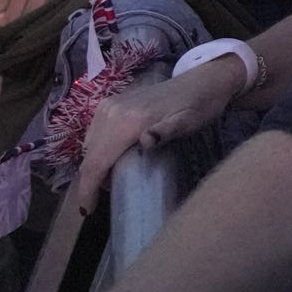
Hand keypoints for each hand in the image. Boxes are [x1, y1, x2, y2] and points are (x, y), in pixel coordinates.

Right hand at [73, 60, 247, 211]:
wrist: (204, 80)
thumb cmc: (200, 106)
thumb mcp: (190, 122)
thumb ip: (167, 132)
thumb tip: (146, 142)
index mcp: (127, 121)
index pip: (96, 161)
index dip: (88, 189)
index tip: (87, 211)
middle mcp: (111, 112)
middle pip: (89, 155)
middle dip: (91, 181)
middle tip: (102, 200)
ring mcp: (109, 105)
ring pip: (89, 145)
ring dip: (94, 165)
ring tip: (111, 182)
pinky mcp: (112, 103)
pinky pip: (95, 133)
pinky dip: (98, 151)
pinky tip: (113, 159)